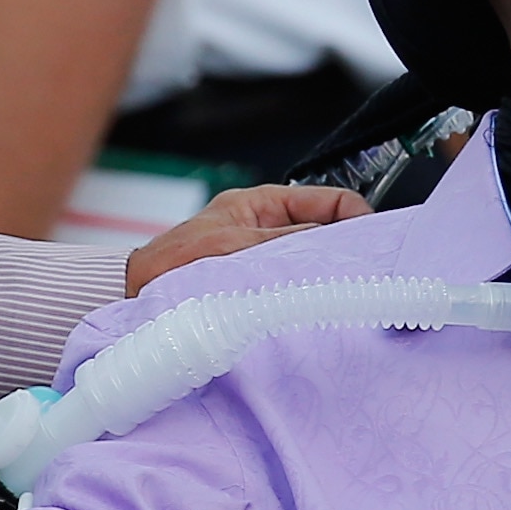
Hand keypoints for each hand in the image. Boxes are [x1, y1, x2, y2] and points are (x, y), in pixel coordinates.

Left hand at [127, 181, 366, 292]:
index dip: (358, 218)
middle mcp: (268, 227)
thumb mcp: (233, 244)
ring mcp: (265, 256)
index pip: (330, 201)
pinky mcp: (259, 285)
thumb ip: (284, 241)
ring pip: (314, 262)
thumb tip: (334, 243)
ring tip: (344, 292)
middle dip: (347, 250)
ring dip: (327, 275)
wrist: (134, 300)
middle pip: (328, 232)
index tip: (376, 243)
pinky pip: (295, 284)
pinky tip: (315, 308)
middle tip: (368, 274)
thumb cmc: (171, 263)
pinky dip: (308, 293)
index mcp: (264, 202)